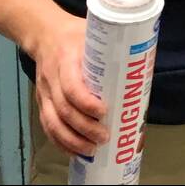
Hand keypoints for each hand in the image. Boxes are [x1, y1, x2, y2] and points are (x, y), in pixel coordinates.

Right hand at [31, 12, 108, 157]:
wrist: (44, 33)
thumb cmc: (76, 35)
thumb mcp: (94, 34)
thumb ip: (113, 48)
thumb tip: (143, 65)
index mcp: (66, 59)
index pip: (72, 87)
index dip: (87, 103)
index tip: (104, 111)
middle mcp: (52, 78)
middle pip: (64, 110)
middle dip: (84, 128)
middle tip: (104, 137)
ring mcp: (45, 92)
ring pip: (53, 123)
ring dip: (72, 140)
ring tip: (92, 150)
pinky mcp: (42, 102)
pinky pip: (47, 126)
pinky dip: (60, 142)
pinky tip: (75, 151)